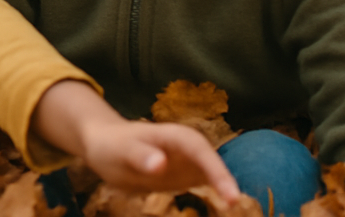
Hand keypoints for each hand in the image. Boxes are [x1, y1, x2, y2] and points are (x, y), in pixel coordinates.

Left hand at [77, 115, 239, 201]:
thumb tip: (161, 164)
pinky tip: (225, 214)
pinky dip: (218, 200)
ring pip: (215, 177)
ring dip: (227, 194)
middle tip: (239, 211)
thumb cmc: (112, 145)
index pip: (200, 150)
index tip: (231, 196)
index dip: (218, 171)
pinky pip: (208, 188)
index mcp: (173, 136)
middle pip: (214, 165)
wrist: (105, 145)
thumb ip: (139, 156)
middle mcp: (187, 148)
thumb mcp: (121, 150)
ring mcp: (190, 163)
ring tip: (237, 216)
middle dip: (229, 186)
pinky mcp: (188, 177)